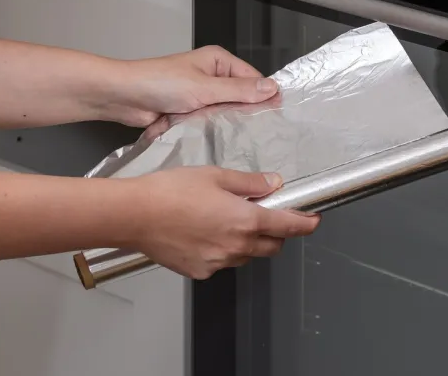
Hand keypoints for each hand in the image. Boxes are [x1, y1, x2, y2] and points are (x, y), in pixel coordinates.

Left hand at [107, 46, 277, 126]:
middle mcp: (212, 76)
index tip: (278, 114)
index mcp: (218, 61)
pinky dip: (215, 130)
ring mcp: (201, 95)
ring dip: (229, 123)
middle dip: (248, 112)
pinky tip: (224, 142)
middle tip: (264, 132)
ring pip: (227, 112)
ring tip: (245, 139)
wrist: (123, 97)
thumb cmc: (158, 83)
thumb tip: (272, 88)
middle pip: (241, 96)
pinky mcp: (191, 112)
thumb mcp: (204, 87)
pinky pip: (211, 122)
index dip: (265, 95)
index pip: (253, 78)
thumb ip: (239, 90)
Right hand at [130, 167, 319, 279]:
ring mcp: (219, 262)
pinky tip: (205, 234)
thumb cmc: (170, 192)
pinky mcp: (200, 272)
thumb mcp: (216, 176)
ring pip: (247, 256)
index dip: (305, 224)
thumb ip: (250, 183)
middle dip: (277, 233)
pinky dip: (223, 251)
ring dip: (249, 242)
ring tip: (227, 221)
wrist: (134, 215)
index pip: (289, 226)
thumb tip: (273, 184)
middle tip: (266, 216)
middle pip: (273, 246)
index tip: (313, 220)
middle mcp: (237, 246)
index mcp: (246, 220)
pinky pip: (222, 263)